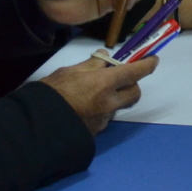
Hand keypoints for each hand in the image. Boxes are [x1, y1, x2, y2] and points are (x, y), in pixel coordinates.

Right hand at [40, 55, 156, 133]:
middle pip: (135, 93)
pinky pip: (105, 116)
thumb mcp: (69, 72)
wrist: (38, 126)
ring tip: (93, 93)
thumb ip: (91, 65)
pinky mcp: (97, 131)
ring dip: (114, 97)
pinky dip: (101, 109)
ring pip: (119, 105)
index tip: (153, 60)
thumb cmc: (51, 93)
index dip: (147, 64)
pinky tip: (84, 107)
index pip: (135, 72)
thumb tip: (105, 59)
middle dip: (132, 85)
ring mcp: (104, 119)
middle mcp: (109, 103)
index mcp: (104, 84)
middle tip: (120, 79)